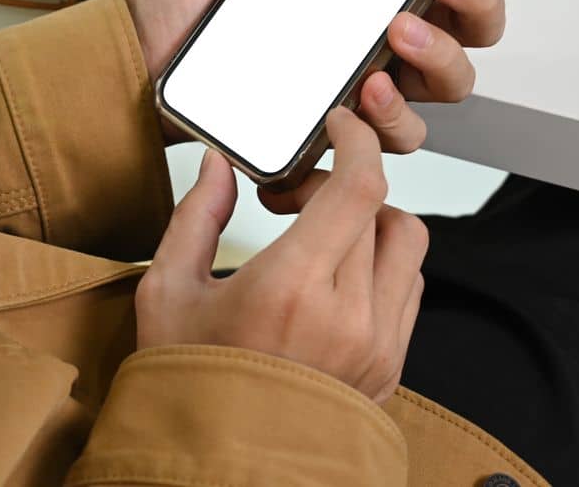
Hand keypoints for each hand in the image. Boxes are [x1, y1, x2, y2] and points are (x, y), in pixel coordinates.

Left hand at [125, 0, 513, 150]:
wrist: (140, 46)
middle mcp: (379, 23)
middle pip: (474, 22)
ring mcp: (363, 75)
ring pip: (449, 83)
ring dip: (442, 57)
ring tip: (397, 33)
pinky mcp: (336, 122)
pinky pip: (394, 137)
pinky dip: (392, 119)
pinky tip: (362, 92)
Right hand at [135, 110, 427, 403]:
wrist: (220, 472)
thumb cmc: (189, 388)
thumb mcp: (168, 293)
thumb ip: (196, 216)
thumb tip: (218, 164)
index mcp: (291, 287)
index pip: (360, 186)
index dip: (357, 141)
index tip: (339, 125)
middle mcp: (347, 315)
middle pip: (383, 207)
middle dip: (343, 182)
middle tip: (296, 196)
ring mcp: (377, 346)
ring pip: (408, 246)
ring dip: (372, 222)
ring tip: (322, 235)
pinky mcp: (390, 369)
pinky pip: (409, 291)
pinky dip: (383, 266)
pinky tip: (337, 276)